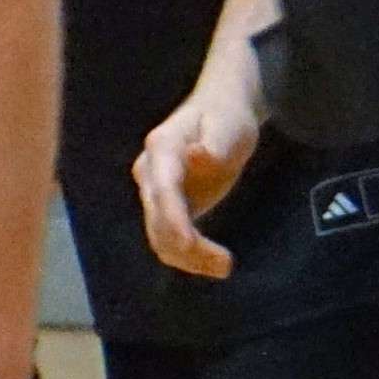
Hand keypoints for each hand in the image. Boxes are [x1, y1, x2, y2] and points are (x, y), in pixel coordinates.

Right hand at [134, 47, 262, 283]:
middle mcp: (150, 172)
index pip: (163, 189)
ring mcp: (154, 192)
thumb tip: (196, 156)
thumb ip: (214, 145)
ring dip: (188, 258)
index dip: (172, 219)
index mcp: (161, 148)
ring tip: (224, 266)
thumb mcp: (228, 127)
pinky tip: (214, 263)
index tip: (190, 243)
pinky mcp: (167, 207)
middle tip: (225, 264)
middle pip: (157, 219)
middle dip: (186, 247)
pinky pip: (169, 238)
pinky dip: (189, 257)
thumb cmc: (226, 117)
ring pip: (159, 236)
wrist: (219, 112)